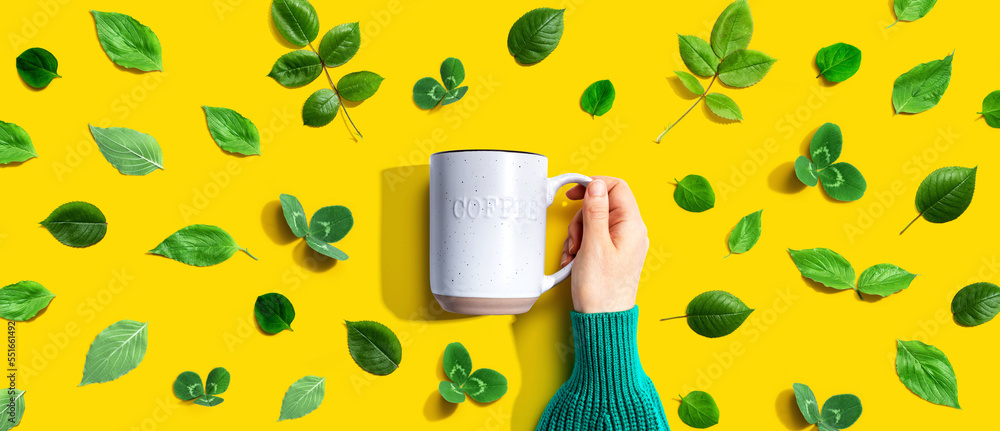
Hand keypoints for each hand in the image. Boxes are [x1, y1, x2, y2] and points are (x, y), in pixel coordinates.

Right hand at [560, 177, 648, 313]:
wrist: (602, 319)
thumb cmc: (601, 289)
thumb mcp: (593, 244)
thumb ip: (595, 210)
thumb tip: (596, 184)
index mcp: (632, 226)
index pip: (617, 187)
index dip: (594, 185)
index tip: (574, 193)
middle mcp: (631, 232)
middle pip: (602, 204)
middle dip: (581, 218)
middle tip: (575, 238)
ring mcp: (622, 243)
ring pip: (594, 221)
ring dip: (577, 234)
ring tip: (574, 254)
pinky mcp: (612, 254)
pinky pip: (593, 238)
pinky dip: (580, 245)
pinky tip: (574, 260)